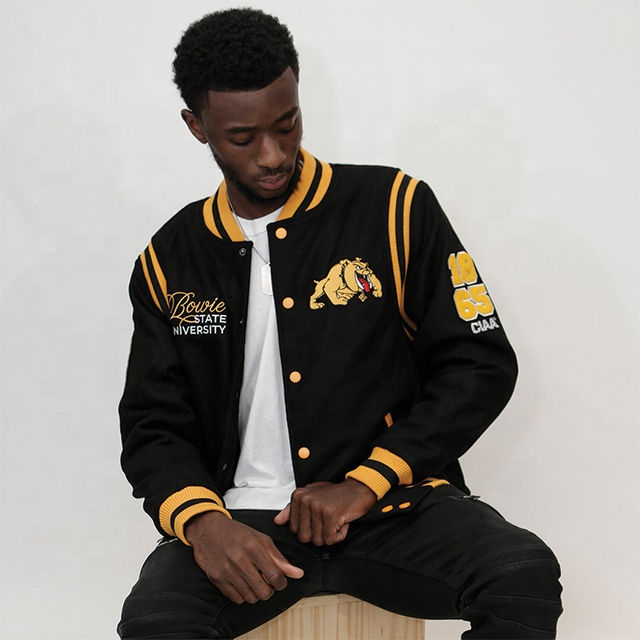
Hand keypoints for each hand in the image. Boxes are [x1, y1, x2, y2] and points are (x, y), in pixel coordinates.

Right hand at [184, 511, 303, 604]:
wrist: (208, 530)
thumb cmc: (236, 533)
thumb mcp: (260, 539)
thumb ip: (279, 558)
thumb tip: (298, 574)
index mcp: (254, 546)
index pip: (275, 576)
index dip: (281, 583)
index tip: (280, 581)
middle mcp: (240, 559)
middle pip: (264, 591)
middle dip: (269, 590)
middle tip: (266, 582)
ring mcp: (227, 570)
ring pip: (251, 598)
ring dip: (256, 593)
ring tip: (254, 581)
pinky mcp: (217, 579)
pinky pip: (236, 599)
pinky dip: (242, 595)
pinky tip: (242, 583)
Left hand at [274, 479, 376, 545]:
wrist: (359, 488)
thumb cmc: (335, 494)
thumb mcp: (311, 496)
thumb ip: (292, 509)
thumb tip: (278, 521)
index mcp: (298, 496)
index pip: (293, 529)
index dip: (309, 528)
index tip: (319, 517)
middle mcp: (306, 500)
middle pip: (304, 537)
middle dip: (318, 534)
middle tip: (328, 520)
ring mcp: (318, 508)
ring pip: (317, 540)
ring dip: (330, 535)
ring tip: (336, 519)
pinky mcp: (331, 516)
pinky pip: (330, 540)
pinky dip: (339, 535)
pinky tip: (342, 522)